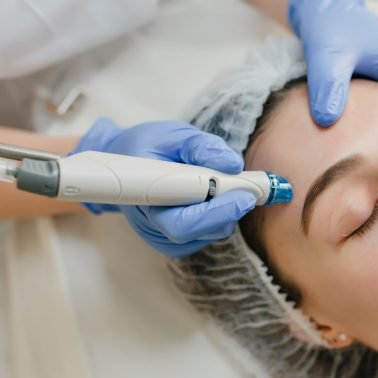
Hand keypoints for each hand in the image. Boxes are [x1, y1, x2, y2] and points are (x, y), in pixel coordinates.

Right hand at [73, 118, 255, 256]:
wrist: (126, 164)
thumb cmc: (148, 147)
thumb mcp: (173, 135)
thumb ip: (201, 147)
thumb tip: (232, 163)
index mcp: (144, 197)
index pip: (181, 221)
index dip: (215, 212)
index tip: (244, 195)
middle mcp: (151, 225)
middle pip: (197, 232)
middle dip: (228, 212)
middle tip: (250, 190)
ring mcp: (161, 238)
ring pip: (205, 234)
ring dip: (225, 212)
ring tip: (230, 186)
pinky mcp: (173, 242)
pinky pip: (205, 236)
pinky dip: (218, 217)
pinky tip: (216, 199)